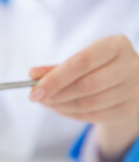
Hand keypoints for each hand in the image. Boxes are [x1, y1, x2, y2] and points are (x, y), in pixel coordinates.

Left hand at [29, 35, 138, 159]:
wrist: (127, 81)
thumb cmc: (98, 66)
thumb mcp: (79, 61)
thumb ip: (56, 68)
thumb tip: (33, 75)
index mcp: (115, 46)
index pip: (81, 63)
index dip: (55, 78)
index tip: (34, 90)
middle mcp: (130, 66)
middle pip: (86, 85)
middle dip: (56, 94)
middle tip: (37, 98)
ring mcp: (134, 89)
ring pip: (89, 103)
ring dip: (61, 106)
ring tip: (47, 102)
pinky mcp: (131, 108)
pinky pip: (95, 116)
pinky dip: (72, 114)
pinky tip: (60, 109)